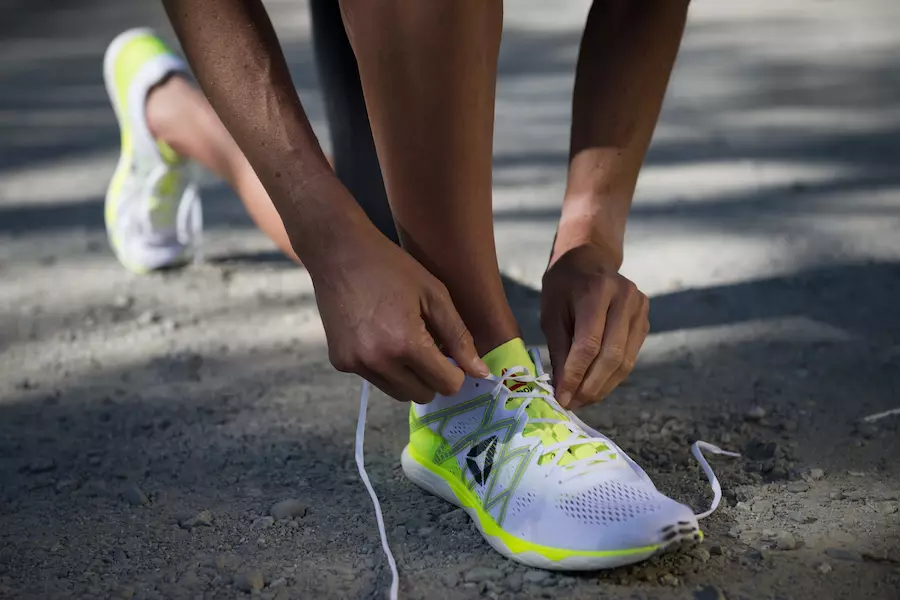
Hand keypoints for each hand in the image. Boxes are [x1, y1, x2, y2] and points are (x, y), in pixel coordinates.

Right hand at [310, 222, 489, 402]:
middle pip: (422, 394)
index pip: (446, 385)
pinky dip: (384, 367)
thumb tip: (481, 372)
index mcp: (406, 344)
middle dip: (432, 376)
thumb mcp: (435, 295)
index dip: (456, 372)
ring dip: (408, 376)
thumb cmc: (392, 267)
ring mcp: (356, 365)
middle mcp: (379, 362)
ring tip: (403, 341)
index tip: (451, 354)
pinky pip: (374, 379)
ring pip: (397, 392)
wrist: (338, 254)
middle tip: (428, 346)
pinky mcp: (340, 363)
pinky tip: (379, 337)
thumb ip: (459, 337)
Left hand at [541, 244, 648, 408]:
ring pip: (625, 361)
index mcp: (598, 291)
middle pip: (611, 355)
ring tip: (581, 400)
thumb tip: (564, 390)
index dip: (576, 375)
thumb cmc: (563, 287)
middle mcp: (625, 298)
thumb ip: (559, 350)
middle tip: (573, 403)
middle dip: (591, 386)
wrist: (588, 261)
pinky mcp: (645, 321)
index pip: (589, 344)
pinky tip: (595, 385)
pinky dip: (612, 376)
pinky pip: (630, 356)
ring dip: (603, 386)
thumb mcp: (551, 314)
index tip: (562, 397)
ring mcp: (640, 309)